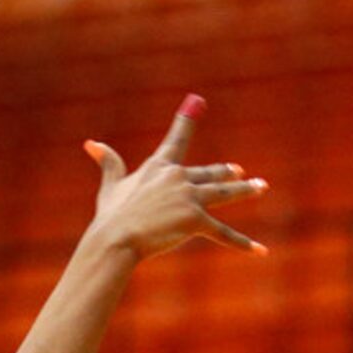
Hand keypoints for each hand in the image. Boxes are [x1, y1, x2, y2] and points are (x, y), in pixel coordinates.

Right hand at [85, 95, 268, 262]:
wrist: (116, 239)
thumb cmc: (111, 216)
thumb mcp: (110, 186)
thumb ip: (108, 163)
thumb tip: (91, 143)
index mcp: (159, 167)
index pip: (177, 138)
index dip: (186, 120)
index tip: (197, 101)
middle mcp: (178, 176)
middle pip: (209, 173)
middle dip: (226, 173)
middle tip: (239, 171)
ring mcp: (189, 197)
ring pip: (224, 193)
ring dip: (245, 190)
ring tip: (261, 186)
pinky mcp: (196, 219)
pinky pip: (223, 233)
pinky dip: (241, 243)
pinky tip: (260, 251)